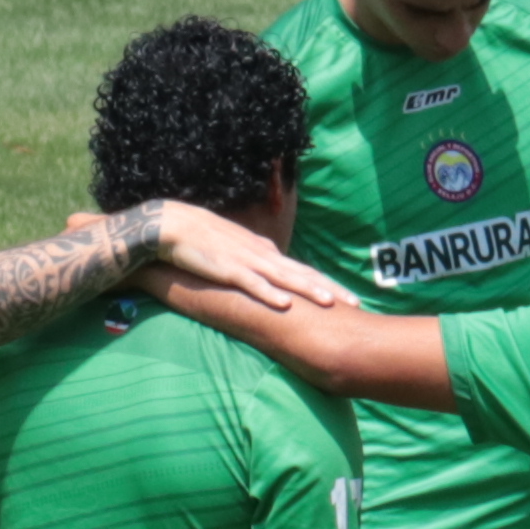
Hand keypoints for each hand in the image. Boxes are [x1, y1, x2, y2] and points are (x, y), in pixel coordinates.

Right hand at [133, 202, 347, 317]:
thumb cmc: (203, 238)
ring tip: (331, 302)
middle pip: (303, 274)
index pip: (303, 270)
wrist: (173, 224)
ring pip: (285, 278)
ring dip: (308, 290)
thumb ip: (256, 258)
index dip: (327, 283)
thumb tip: (273, 266)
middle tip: (357, 303)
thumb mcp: (237, 249)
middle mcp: (263, 255)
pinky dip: (269, 293)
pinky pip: (252, 284)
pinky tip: (285, 304)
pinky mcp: (227, 268)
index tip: (348, 297)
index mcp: (266, 252)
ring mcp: (247, 261)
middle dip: (331, 289)